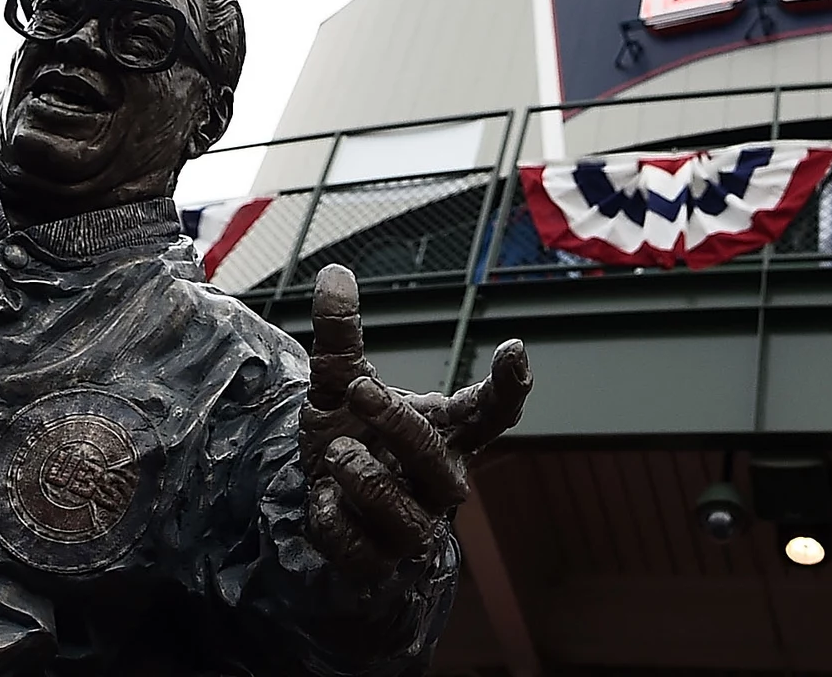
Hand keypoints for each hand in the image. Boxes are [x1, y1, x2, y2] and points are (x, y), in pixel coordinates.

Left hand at [300, 264, 530, 580]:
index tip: (514, 348)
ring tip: (335, 455)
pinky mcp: (379, 560)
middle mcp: (440, 480)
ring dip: (363, 476)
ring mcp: (414, 524)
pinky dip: (333, 518)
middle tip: (360, 390)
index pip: (491, 412)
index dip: (508, 386)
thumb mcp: (338, 384)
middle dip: (398, 422)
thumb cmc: (348, 437)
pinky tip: (322, 500)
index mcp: (445, 432)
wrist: (317, 504)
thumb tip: (334, 272)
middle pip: (438, 456)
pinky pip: (359, 545)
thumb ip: (341, 335)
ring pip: (402, 509)